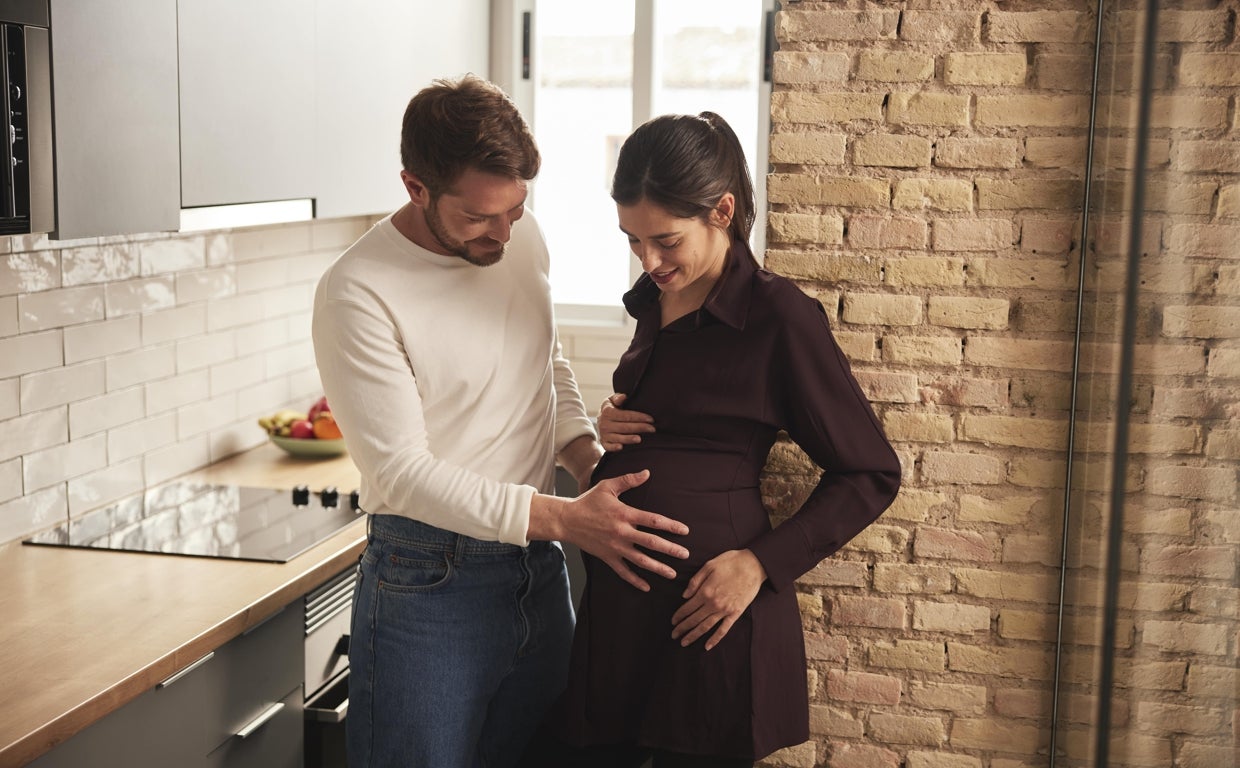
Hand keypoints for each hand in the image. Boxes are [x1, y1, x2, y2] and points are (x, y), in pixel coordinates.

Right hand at [558, 470, 689, 591]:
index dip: (671, 526)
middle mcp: (622, 532)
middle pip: (651, 543)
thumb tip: (647, 473)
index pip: (653, 521)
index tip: (685, 531)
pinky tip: (647, 587)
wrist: (567, 520)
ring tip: (673, 574)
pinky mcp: (607, 557)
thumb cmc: (588, 501)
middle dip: (670, 550)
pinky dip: (635, 580)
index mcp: (624, 514)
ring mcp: (615, 547)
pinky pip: (623, 572)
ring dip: (658, 568)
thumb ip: (628, 480)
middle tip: (686, 555)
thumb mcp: (607, 486)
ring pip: (640, 560)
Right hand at [598, 393, 654, 451]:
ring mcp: (604, 434)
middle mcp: (605, 423)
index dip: (640, 417)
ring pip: (618, 437)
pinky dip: (614, 447)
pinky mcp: (603, 442)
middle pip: (625, 427)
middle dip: (640, 427)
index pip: (627, 415)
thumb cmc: (610, 408)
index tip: (651, 419)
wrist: (599, 419)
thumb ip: (618, 397)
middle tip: (652, 429)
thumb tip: (624, 397)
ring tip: (640, 439)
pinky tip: (621, 447)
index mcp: (608, 412)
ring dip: (629, 439)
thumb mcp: (611, 400)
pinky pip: (608, 446)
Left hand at [671, 549, 765, 650]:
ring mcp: (725, 610)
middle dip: (682, 628)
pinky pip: (723, 629)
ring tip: (684, 642)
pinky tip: (707, 646)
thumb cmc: (731, 562)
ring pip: (705, 627)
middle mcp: (713, 604)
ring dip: (693, 635)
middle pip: (694, 620)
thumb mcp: (709, 565)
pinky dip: (714, 639)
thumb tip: (684, 595)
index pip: (687, 608)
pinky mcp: (735, 613)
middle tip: (674, 635)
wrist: (754, 565)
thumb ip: (695, 581)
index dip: (678, 616)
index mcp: (705, 591)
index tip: (672, 622)